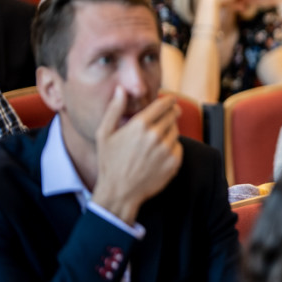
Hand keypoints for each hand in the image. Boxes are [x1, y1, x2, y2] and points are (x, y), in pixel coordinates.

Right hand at [92, 88, 182, 223]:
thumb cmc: (109, 162)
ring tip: (157, 138)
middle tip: (170, 114)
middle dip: (172, 113)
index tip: (171, 99)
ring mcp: (166, 149)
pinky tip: (159, 152)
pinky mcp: (174, 162)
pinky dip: (172, 146)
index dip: (169, 100)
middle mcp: (155, 135)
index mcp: (139, 125)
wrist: (119, 191)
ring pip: (175, 131)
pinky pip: (178, 147)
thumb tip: (121, 89)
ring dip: (170, 131)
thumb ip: (114, 109)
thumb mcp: (104, 134)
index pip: (162, 105)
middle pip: (172, 116)